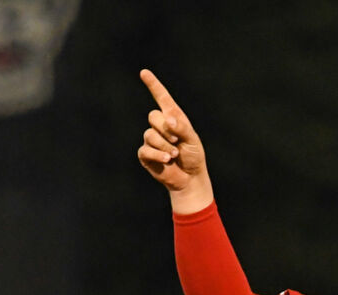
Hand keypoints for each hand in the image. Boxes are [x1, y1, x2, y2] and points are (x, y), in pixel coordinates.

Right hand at [137, 69, 211, 210]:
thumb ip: (181, 127)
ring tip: (174, 155)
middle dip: (166, 129)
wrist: (189, 178)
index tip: (144, 73)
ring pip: (150, 134)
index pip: (161, 97)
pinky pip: (146, 149)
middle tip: (176, 141)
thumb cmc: (193, 156)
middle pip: (153, 116)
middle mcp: (160, 126)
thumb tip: (167, 119)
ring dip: (165, 146)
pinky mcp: (146, 154)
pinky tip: (167, 160)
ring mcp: (151, 140)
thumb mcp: (192, 139)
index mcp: (173, 117)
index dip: (153, 85)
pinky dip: (158, 155)